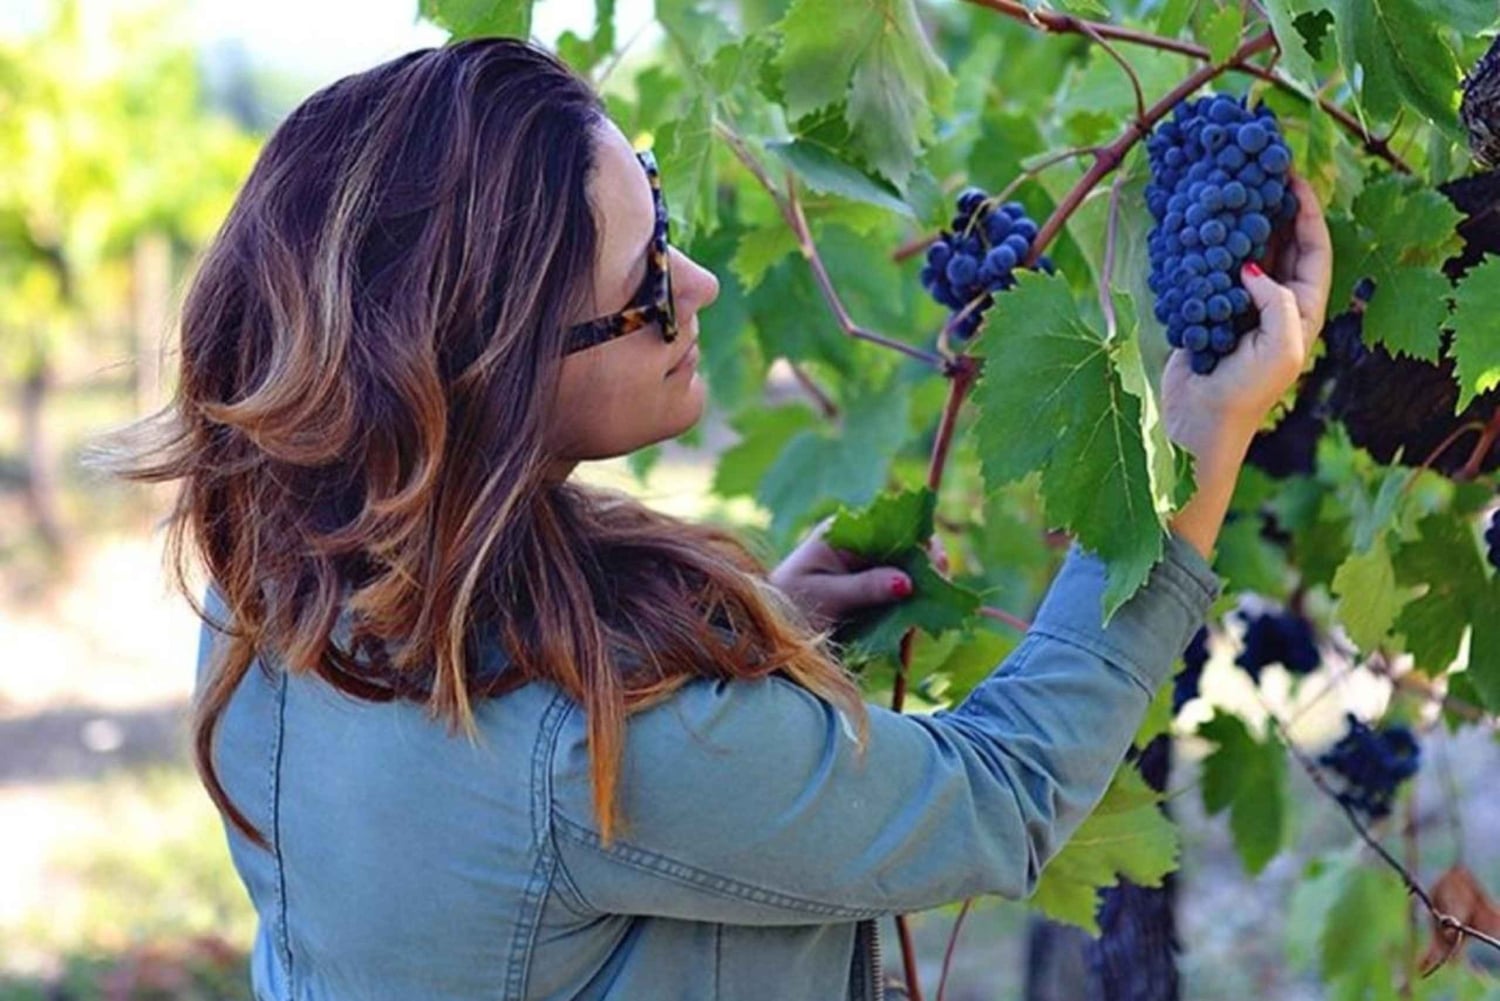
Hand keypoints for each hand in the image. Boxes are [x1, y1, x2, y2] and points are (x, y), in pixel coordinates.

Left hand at [768, 517, 942, 631]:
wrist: (765, 631)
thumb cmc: (787, 605)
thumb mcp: (827, 596)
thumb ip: (866, 588)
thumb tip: (907, 581)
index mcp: (845, 532)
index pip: (894, 525)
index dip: (922, 542)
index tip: (937, 565)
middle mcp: (860, 546)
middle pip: (908, 550)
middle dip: (928, 570)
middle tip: (942, 594)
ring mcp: (866, 570)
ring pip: (908, 574)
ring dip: (922, 592)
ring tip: (933, 612)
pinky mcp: (871, 595)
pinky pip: (900, 597)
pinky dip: (910, 609)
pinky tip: (918, 623)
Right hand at [1160, 172, 1332, 457]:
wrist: (1198, 424)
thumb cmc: (1246, 393)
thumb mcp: (1281, 349)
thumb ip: (1278, 303)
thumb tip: (1250, 267)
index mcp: (1303, 309)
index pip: (1313, 249)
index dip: (1307, 211)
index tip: (1293, 176)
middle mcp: (1275, 302)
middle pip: (1281, 242)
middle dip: (1274, 206)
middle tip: (1260, 169)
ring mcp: (1241, 305)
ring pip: (1246, 251)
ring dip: (1241, 221)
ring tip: (1230, 186)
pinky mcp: (1208, 310)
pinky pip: (1212, 268)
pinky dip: (1208, 245)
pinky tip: (1199, 224)